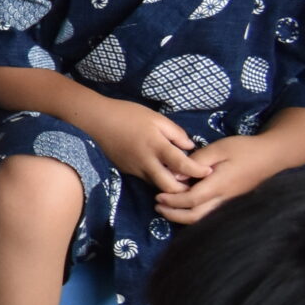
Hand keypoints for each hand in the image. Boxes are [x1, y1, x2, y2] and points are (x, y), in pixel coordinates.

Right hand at [92, 98, 207, 198]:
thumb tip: (189, 147)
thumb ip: (176, 133)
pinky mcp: (127, 171)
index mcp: (157, 147)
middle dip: (184, 190)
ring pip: (157, 186)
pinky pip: (146, 179)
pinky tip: (160, 169)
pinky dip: (156, 178)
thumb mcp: (156, 118)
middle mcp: (147, 163)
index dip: (198, 171)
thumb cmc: (128, 114)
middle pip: (170, 187)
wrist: (96, 120)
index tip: (208, 171)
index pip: (183, 166)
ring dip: (170, 185)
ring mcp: (135, 169)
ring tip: (180, 178)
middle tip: (194, 183)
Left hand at [152, 133, 285, 220]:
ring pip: (203, 218)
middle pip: (196, 216)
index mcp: (220, 184)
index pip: (192, 199)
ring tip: (166, 208)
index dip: (173, 201)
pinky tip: (184, 208)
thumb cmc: (244, 149)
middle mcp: (225, 198)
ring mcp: (229, 203)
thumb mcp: (218, 148)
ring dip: (183, 217)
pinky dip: (194, 215)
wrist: (271, 156)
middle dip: (174, 214)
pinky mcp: (231, 202)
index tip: (158, 196)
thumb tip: (176, 175)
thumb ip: (197, 161)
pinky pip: (210, 214)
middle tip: (158, 205)